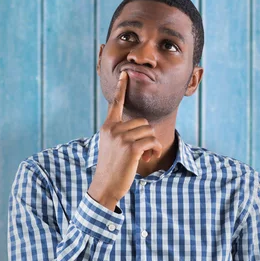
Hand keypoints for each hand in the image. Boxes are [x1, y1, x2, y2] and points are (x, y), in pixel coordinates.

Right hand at [88, 70, 162, 203]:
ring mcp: (122, 137)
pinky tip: (146, 159)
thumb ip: (120, 133)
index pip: (116, 104)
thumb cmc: (111, 167)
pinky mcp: (131, 147)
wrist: (105, 186)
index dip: (121, 88)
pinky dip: (154, 150)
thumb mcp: (111, 146)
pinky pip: (152, 141)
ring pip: (150, 132)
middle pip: (143, 122)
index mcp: (108, 127)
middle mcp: (113, 129)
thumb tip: (142, 128)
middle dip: (146, 137)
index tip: (124, 74)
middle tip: (140, 153)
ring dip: (151, 146)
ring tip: (142, 157)